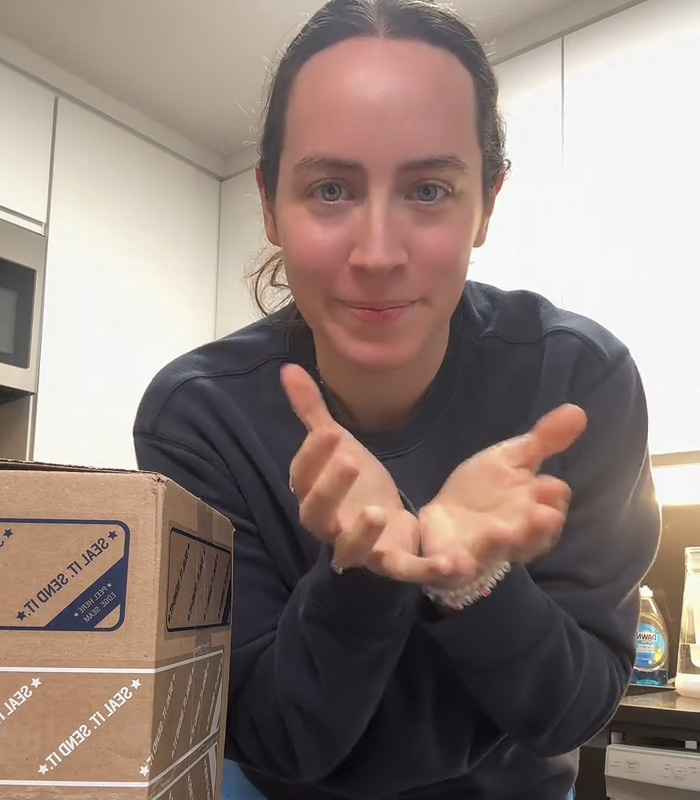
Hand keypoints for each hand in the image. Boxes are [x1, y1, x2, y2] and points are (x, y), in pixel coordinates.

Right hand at [282, 364, 448, 582]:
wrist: (382, 524)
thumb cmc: (352, 482)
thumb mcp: (336, 445)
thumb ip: (313, 411)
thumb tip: (289, 369)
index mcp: (312, 494)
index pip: (302, 477)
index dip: (312, 455)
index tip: (329, 431)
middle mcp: (329, 525)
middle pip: (318, 514)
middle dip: (330, 490)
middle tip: (350, 461)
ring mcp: (359, 549)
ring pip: (352, 549)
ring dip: (363, 535)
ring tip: (377, 512)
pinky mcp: (391, 563)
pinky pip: (404, 569)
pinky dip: (426, 569)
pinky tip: (448, 560)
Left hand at [419, 405, 587, 586]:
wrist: (444, 518)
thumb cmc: (485, 490)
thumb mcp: (512, 459)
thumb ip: (543, 441)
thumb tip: (578, 410)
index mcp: (532, 512)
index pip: (551, 507)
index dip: (550, 498)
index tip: (548, 483)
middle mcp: (513, 537)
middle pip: (530, 536)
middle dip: (535, 526)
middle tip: (542, 514)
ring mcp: (481, 553)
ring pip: (494, 553)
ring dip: (499, 545)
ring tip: (500, 532)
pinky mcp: (451, 564)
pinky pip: (452, 571)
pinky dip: (453, 568)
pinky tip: (454, 562)